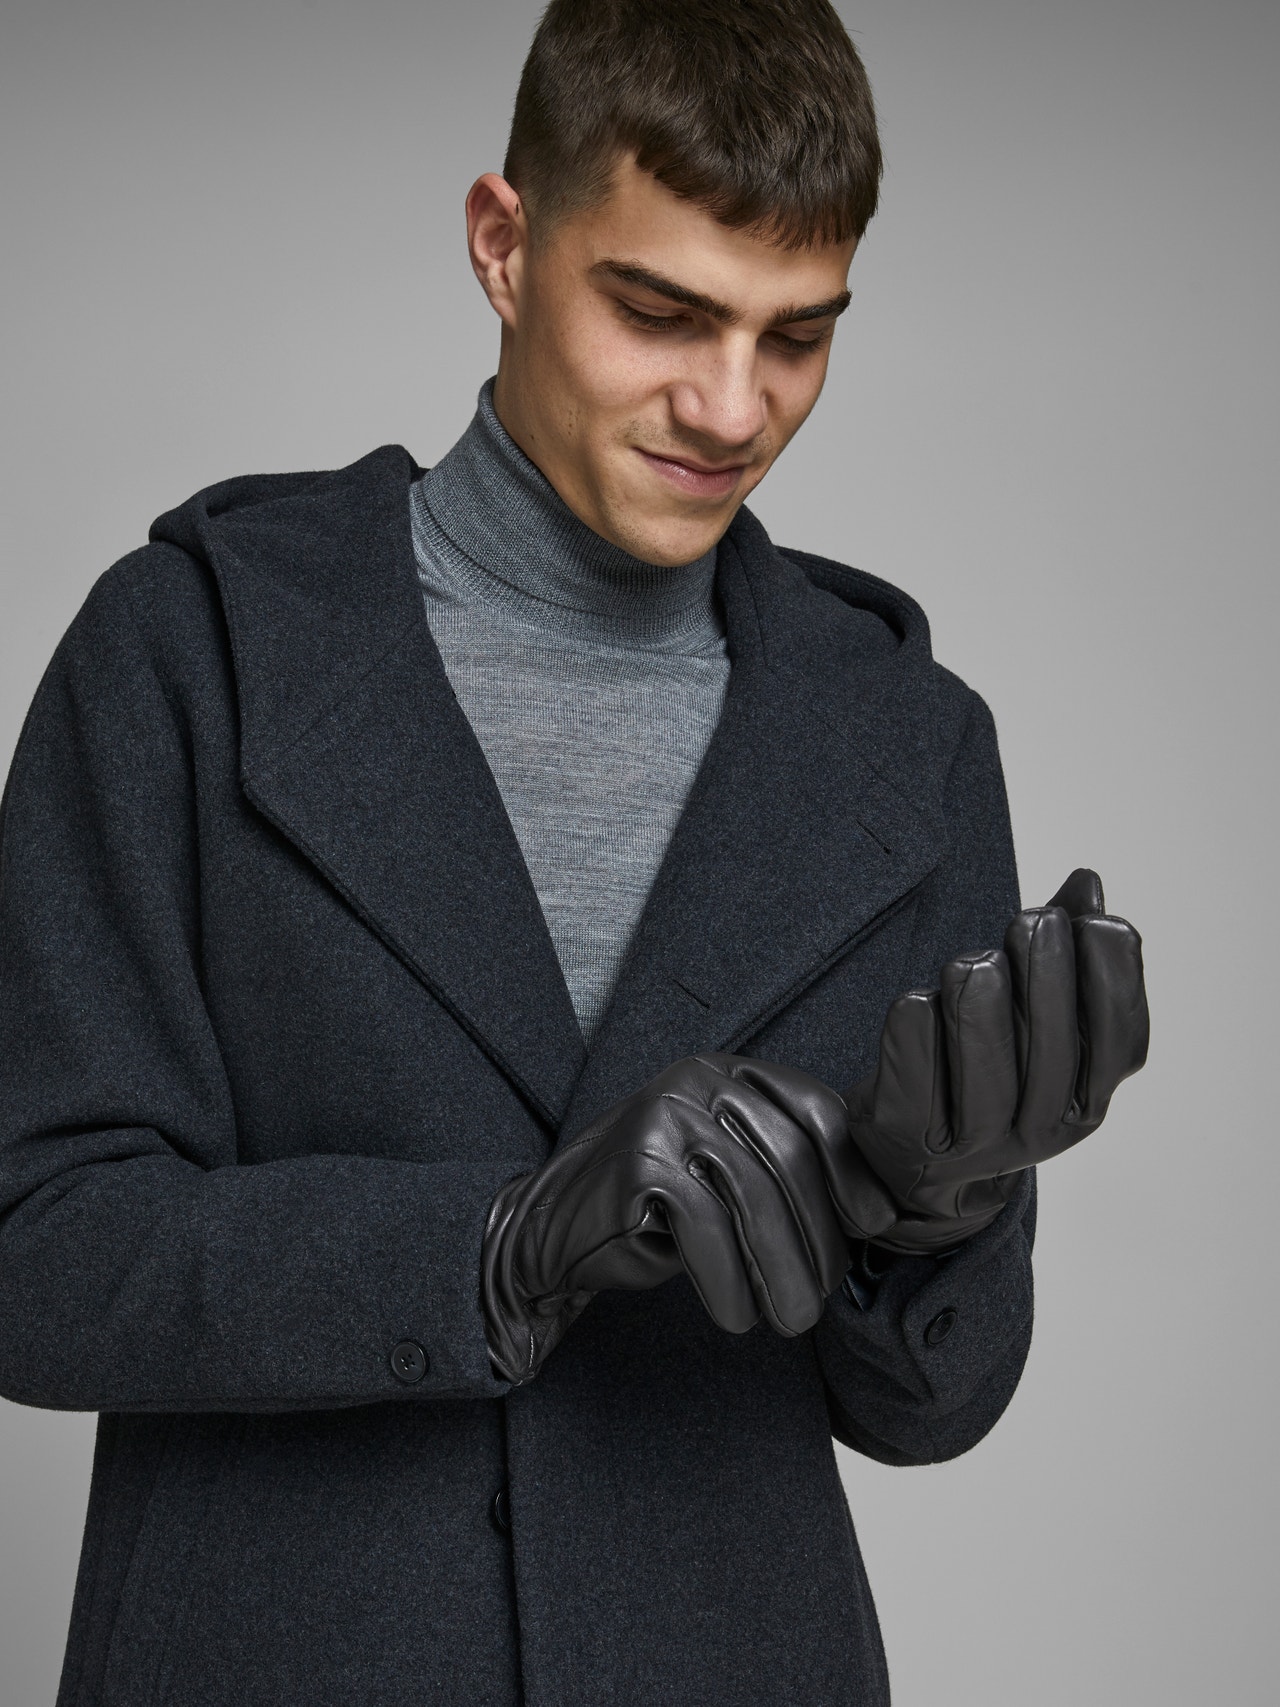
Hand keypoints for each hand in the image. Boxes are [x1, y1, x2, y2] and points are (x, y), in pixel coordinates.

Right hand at [480, 1051, 899, 1383]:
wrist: (556, 1226)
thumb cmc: (662, 1210)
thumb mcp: (729, 1174)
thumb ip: (786, 1171)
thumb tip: (882, 1215)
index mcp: (736, 1074)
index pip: (816, 1110)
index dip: (853, 1170)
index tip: (876, 1228)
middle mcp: (703, 1079)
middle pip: (790, 1157)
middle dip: (818, 1237)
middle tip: (821, 1298)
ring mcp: (667, 1113)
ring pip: (752, 1195)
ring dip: (781, 1269)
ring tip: (792, 1320)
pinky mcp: (639, 1159)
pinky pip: (703, 1224)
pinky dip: (728, 1278)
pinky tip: (737, 1315)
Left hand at [840, 869, 1148, 1254]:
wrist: (916, 1160)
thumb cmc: (984, 1067)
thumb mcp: (1032, 1019)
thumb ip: (1064, 952)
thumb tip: (1087, 883)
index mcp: (1086, 1100)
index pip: (1120, 1042)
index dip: (1112, 978)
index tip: (1093, 922)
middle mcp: (1040, 1130)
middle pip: (1052, 1049)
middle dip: (1045, 974)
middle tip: (1030, 919)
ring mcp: (976, 1141)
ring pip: (986, 1070)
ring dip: (979, 1002)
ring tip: (972, 961)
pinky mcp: (912, 1136)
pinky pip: (916, 1079)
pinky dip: (916, 1032)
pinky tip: (917, 1000)